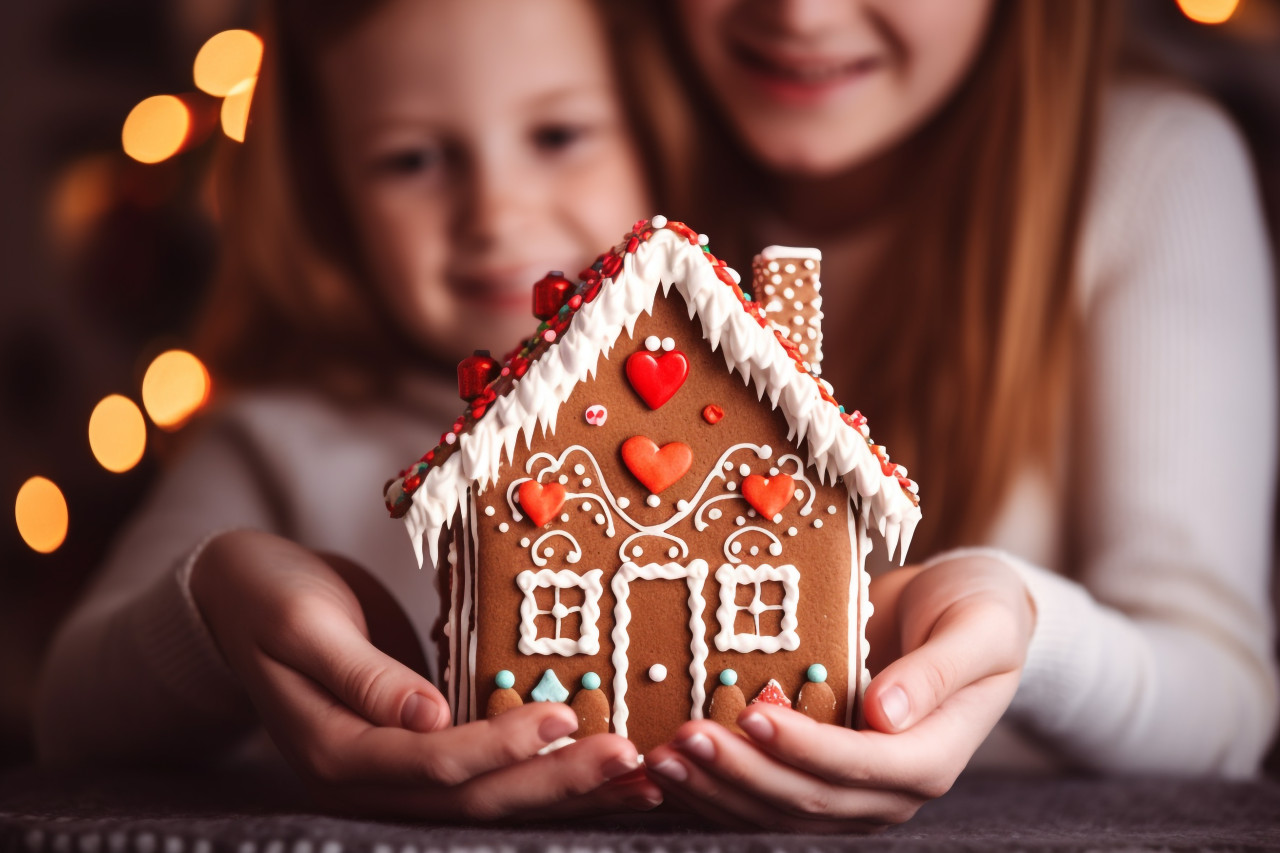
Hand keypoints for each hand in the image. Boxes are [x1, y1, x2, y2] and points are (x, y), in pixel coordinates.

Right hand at [190, 530, 661, 818]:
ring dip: (564, 791)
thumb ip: (361, 673)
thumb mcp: (302, 623)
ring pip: (489, 798)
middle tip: (630, 759)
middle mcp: (368, 776)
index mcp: (334, 751)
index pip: (430, 764)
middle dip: (555, 781)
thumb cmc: (267, 595)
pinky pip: (487, 770)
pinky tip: (597, 762)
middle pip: (472, 798)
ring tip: (639, 779)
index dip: (500, 746)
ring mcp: (394, 768)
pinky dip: (544, 770)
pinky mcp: (421, 746)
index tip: (565, 715)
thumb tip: (426, 715)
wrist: (242, 595)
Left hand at [642, 553, 1033, 831]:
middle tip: (683, 739)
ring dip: (717, 791)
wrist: (961, 612)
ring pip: (777, 811)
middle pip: (808, 801)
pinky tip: (669, 772)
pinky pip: (764, 795)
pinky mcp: (818, 774)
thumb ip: (939, 671)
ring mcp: (851, 789)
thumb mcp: (979, 627)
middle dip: (742, 774)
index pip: (862, 768)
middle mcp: (890, 788)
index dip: (804, 748)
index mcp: (932, 756)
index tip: (750, 712)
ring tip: (661, 759)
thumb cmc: (976, 610)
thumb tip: (887, 715)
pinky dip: (716, 790)